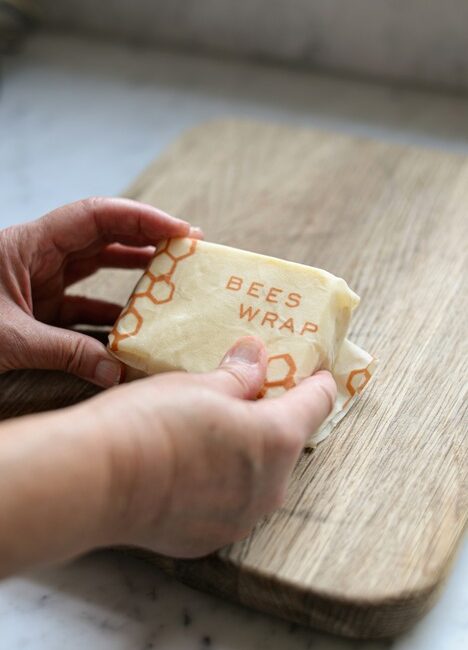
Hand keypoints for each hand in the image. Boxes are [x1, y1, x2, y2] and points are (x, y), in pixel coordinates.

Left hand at [0, 197, 199, 385]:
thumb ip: (67, 354)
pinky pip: (83, 302)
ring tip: (173, 280)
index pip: (96, 216)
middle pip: (104, 234)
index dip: (142, 218)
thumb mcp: (9, 339)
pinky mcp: (38, 306)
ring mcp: (39, 280)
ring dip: (134, 271)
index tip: (181, 232)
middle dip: (147, 239)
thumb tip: (119, 375)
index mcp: (28, 244)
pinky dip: (110, 311)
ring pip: (97, 265)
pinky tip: (135, 323)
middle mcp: (38, 255)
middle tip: (189, 250)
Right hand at [92, 337, 336, 557]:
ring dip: (245, 454)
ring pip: (257, 476)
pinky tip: (188, 467)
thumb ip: (237, 376)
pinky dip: (219, 484)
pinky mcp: (209, 538)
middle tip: (247, 396)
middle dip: (271, 419)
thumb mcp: (198, 385)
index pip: (315, 404)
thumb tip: (255, 358)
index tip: (317, 374)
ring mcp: (240, 518)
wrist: (97, 480)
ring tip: (210, 433)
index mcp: (276, 439)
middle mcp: (269, 486)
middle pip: (285, 443)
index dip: (317, 384)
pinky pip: (229, 503)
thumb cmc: (152, 422)